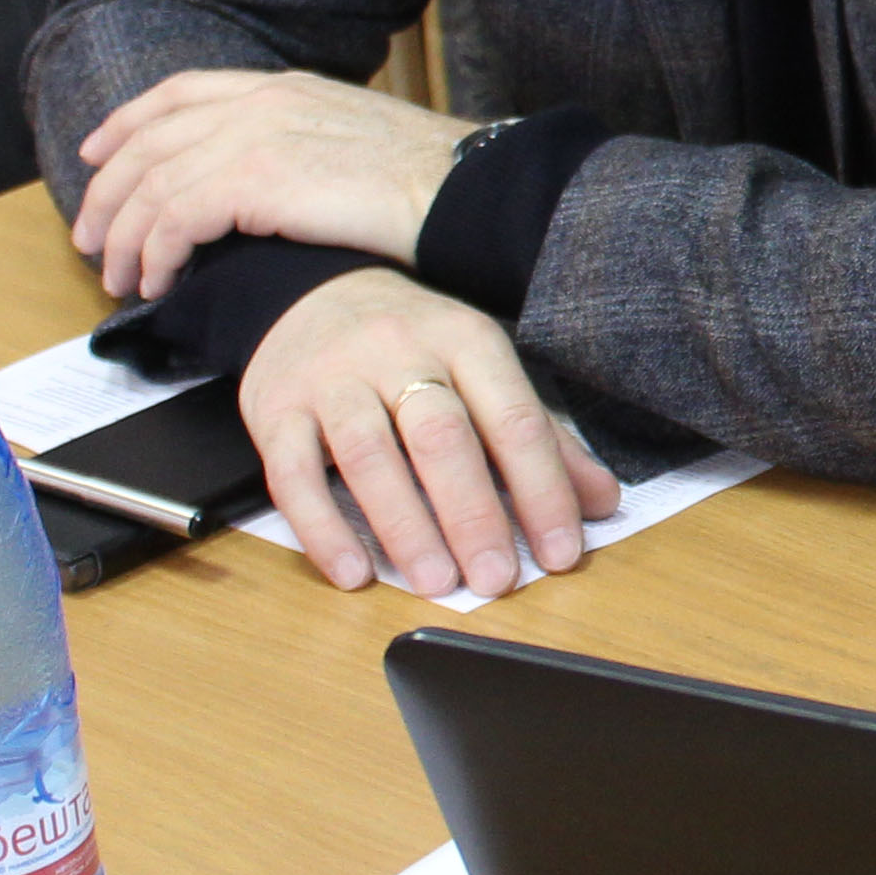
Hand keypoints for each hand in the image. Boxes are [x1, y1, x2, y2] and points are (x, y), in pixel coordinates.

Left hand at [68, 68, 471, 299]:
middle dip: (106, 194)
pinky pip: (173, 219)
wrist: (466, 190)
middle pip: (147, 140)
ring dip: (125, 239)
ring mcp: (254, 136)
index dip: (126, 123)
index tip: (96, 154)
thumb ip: (302, 149)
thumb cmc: (431, 185)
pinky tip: (158, 283)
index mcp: (285, 87)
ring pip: (151, 184)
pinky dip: (154, 255)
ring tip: (123, 282)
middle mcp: (261, 101)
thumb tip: (266, 192)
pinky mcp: (254, 180)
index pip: (181, 92)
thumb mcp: (355, 145)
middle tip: (90, 241)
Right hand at [239, 267, 621, 601]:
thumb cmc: (414, 347)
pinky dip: (323, 530)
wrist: (310, 291)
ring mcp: (332, 379)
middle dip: (473, 515)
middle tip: (496, 580)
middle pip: (442, 438)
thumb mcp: (483, 373)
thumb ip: (540, 437)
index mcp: (465, 340)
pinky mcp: (274, 410)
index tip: (560, 553)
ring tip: (434, 583)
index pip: (513, 420)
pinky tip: (353, 574)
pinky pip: (293, 474)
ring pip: (369, 456)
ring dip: (405, 527)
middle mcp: (398, 352)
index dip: (542, 491)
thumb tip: (601, 502)